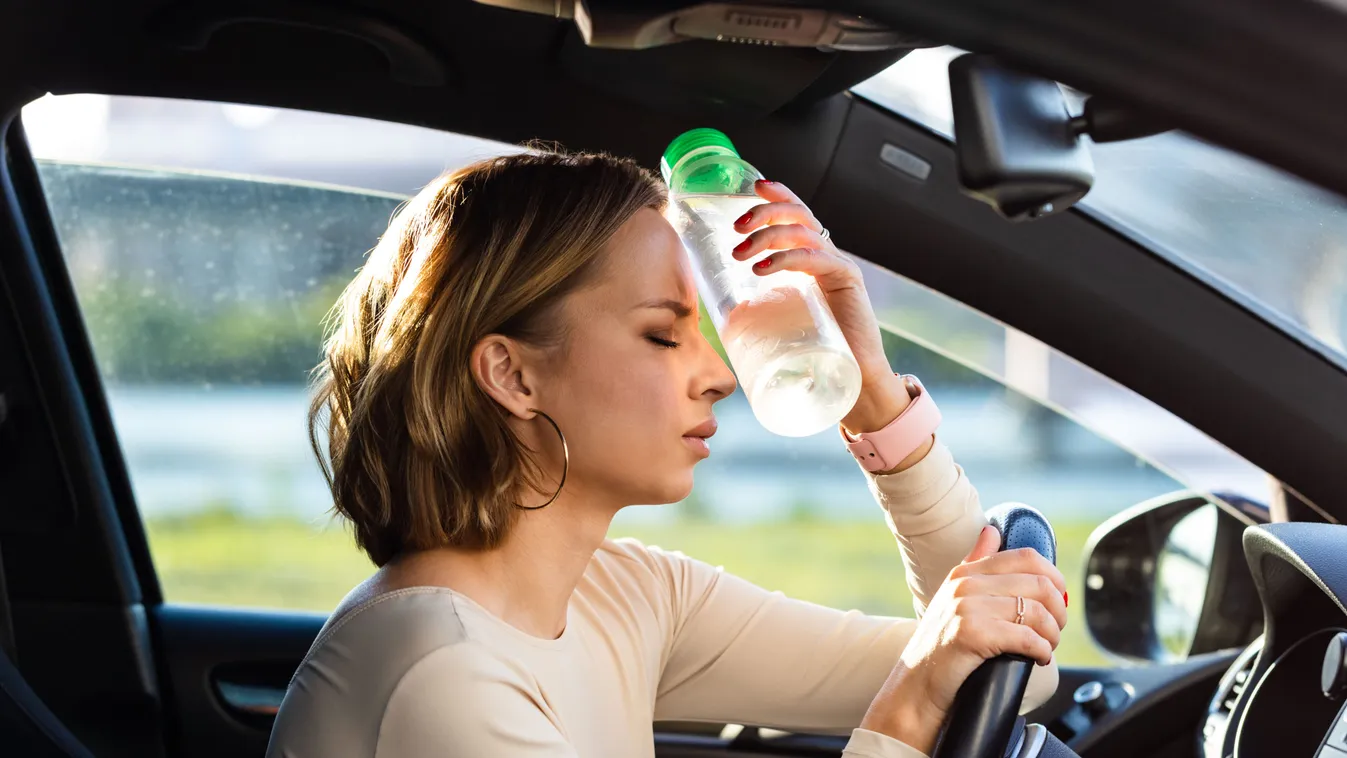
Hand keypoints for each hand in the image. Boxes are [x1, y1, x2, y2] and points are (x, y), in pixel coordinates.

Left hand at [731, 180, 914, 440]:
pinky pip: (816, 258)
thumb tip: (718, 311)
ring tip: (740, 252)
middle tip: (736, 227)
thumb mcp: (781, 320)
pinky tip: (762, 267)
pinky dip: (787, 258)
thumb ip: (759, 308)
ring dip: (767, 236)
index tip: (752, 188)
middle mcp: (828, 256)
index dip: (777, 196)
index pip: (797, 215)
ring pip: (803, 232)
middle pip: (798, 215)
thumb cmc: (814, 354)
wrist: (853, 382)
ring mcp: (839, 267)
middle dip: (765, 213)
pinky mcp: (847, 283)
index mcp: (813, 259)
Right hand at [859, 526, 1067, 753]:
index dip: (1054, 579)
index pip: (1027, 558)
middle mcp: (966, 584)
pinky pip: (1027, 637)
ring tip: (1047, 647)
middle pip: (1039, 584)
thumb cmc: (939, 647)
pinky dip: (1042, 650)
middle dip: (1058, 611)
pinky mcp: (972, 633)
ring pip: (1037, 612)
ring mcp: (967, 607)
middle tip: (1055, 630)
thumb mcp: (952, 597)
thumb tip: (992, 531)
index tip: (1057, 603)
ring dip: (1053, 635)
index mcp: (965, 572)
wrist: (914, 686)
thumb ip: (975, 563)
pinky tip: (1039, 658)